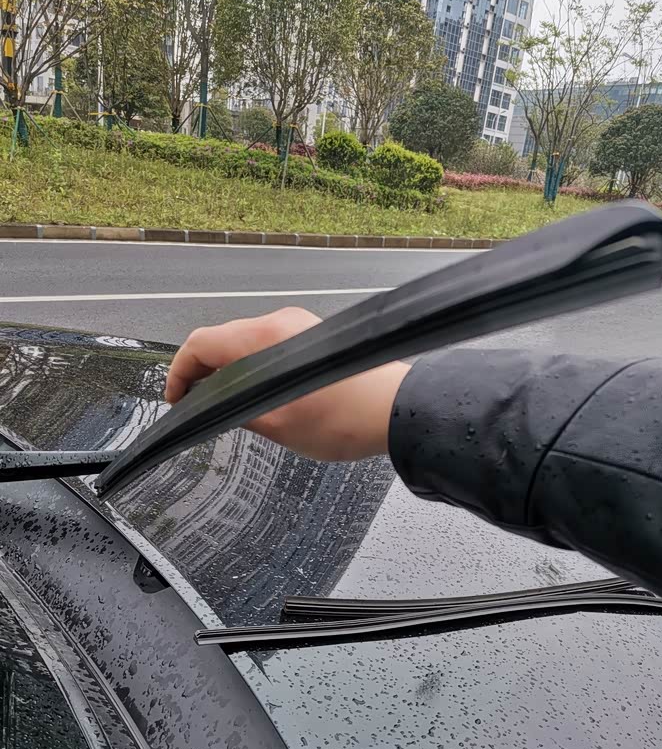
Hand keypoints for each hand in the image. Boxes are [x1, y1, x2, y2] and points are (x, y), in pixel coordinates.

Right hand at [165, 307, 409, 460]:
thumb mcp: (278, 427)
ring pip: (245, 340)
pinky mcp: (314, 334)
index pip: (200, 343)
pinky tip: (258, 391)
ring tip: (227, 402)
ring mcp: (298, 324)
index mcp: (262, 340)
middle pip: (221, 338)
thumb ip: (236, 412)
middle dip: (202, 370)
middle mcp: (277, 322)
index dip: (178, 371)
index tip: (176, 398)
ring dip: (229, 367)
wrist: (399, 408)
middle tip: (196, 403)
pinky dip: (253, 363)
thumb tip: (212, 407)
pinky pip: (269, 343)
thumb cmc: (343, 419)